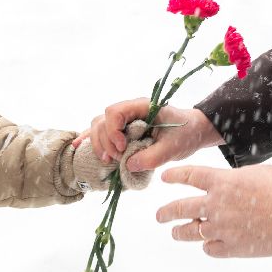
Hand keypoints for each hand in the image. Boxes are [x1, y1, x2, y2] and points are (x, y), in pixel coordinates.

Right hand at [86, 101, 220, 174]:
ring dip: (100, 144)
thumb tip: (128, 164)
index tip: (122, 148)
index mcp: (142, 107)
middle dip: (106, 142)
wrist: (194, 132)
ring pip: (99, 126)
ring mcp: (125, 120)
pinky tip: (78, 146)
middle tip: (119, 159)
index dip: (113, 131)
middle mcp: (130, 111)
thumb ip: (152, 156)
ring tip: (110, 161)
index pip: (115, 112)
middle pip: (103, 121)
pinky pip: (101, 132)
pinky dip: (90, 138)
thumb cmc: (186, 134)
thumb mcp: (174, 148)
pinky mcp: (123, 130)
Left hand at [155, 163, 271, 257]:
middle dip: (167, 212)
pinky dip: (208, 246)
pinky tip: (209, 245)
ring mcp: (221, 228)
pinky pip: (211, 249)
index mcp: (222, 181)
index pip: (189, 176)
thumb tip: (229, 187)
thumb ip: (235, 181)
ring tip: (174, 232)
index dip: (175, 176)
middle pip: (181, 208)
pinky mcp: (232, 248)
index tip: (164, 178)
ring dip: (180, 232)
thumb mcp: (255, 173)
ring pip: (191, 232)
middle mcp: (215, 205)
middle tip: (159, 215)